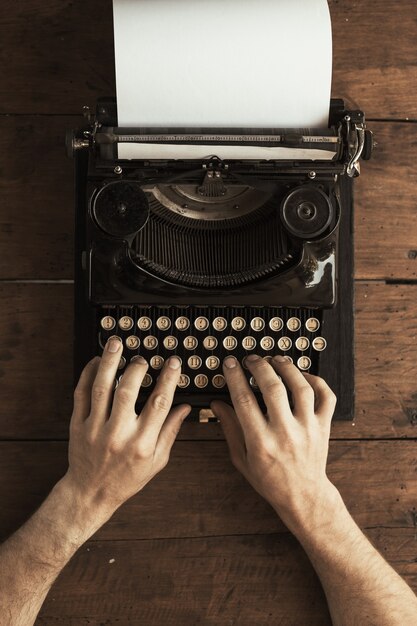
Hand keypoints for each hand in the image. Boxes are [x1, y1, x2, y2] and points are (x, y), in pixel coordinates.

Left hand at [61, 336, 190, 523]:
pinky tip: (97, 361)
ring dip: (109, 362)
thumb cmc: (127, 478)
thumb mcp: (157, 460)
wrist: (91, 492)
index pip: (159, 404)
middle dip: (137, 368)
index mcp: (142, 443)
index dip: (168, 379)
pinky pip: (81, 394)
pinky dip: (87, 374)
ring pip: (102, 388)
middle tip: (142, 357)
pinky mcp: (78, 425)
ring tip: (116, 344)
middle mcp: (119, 434)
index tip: (173, 363)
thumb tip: (185, 407)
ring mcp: (96, 428)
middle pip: (128, 392)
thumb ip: (171, 431)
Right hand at [211, 354, 338, 533]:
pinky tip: (301, 375)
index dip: (235, 377)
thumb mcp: (241, 458)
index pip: (245, 401)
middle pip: (274, 389)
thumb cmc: (270, 479)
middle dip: (260, 367)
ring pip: (301, 388)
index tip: (230, 364)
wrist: (304, 495)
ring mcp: (308, 429)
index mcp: (261, 443)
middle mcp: (286, 433)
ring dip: (287, 368)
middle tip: (252, 359)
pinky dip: (316, 380)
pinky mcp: (324, 426)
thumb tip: (216, 403)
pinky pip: (326, 396)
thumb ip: (229, 428)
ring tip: (275, 359)